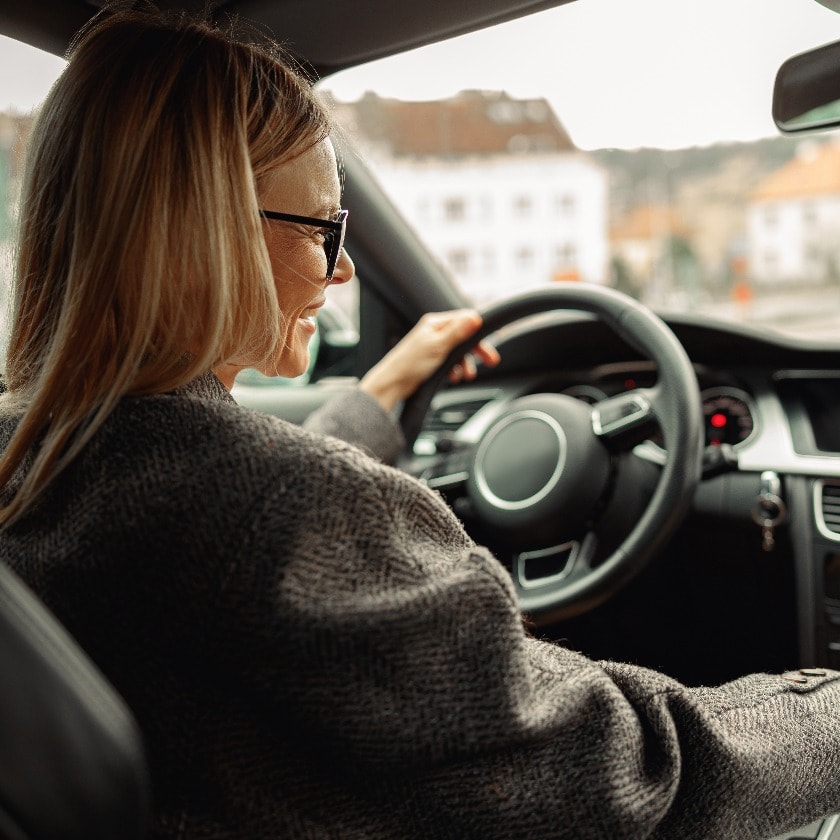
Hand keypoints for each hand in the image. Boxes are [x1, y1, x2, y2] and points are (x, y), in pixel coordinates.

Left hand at [359, 309, 499, 411]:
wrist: (393, 384)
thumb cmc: (410, 364)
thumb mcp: (438, 345)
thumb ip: (458, 332)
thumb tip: (475, 318)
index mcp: (435, 323)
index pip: (464, 320)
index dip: (479, 330)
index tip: (492, 339)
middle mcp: (434, 332)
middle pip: (464, 337)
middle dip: (477, 350)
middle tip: (490, 361)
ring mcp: (432, 346)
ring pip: (458, 352)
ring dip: (465, 363)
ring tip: (466, 375)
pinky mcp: (431, 360)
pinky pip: (450, 362)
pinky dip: (455, 370)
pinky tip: (454, 377)